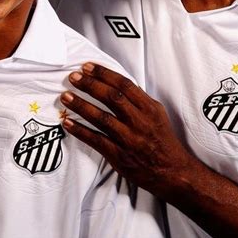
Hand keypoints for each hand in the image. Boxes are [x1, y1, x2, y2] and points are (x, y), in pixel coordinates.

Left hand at [60, 62, 193, 198]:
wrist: (171, 171)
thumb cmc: (162, 139)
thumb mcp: (156, 113)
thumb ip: (138, 99)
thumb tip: (115, 83)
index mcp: (149, 108)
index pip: (124, 84)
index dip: (104, 74)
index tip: (88, 67)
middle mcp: (139, 121)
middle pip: (112, 97)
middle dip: (90, 85)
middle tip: (73, 77)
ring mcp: (129, 139)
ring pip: (101, 118)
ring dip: (81, 106)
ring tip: (66, 96)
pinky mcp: (120, 156)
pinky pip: (96, 140)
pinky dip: (80, 131)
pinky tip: (68, 122)